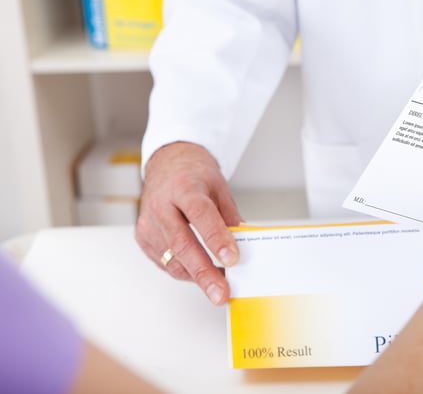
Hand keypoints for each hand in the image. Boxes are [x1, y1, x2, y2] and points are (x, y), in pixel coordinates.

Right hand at [135, 142, 241, 304]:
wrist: (167, 165)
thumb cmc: (194, 175)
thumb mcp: (219, 188)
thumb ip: (229, 217)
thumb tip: (243, 247)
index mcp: (183, 187)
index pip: (200, 215)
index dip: (216, 239)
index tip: (233, 259)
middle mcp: (161, 205)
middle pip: (182, 244)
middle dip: (204, 273)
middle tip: (221, 292)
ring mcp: (148, 223)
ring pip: (173, 259)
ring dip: (197, 276)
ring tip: (218, 287)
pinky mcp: (143, 238)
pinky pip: (166, 262)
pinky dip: (185, 271)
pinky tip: (200, 273)